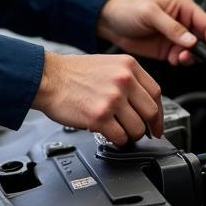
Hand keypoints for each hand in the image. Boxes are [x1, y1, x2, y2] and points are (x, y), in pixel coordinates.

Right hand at [32, 51, 162, 144]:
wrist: (47, 78)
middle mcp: (124, 80)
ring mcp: (113, 99)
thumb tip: (143, 102)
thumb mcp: (107, 64)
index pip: (156, 93)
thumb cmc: (72, 73)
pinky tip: (110, 135)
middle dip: (148, 127)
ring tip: (120, 132)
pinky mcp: (100, 117)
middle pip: (151, 112)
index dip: (158, 113)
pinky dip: (117, 141)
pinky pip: (120, 137)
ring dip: (130, 135)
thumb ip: (128, 79)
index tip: (156, 122)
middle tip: (143, 133)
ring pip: (137, 128)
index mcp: (128, 66)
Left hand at [95, 0, 205, 66]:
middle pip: (202, 39)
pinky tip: (170, 59)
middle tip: (188, 56)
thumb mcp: (150, 14)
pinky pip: (181, 58)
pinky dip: (179, 61)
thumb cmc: (128, 9)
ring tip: (176, 58)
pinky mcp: (167, 49)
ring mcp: (175, 37)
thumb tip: (190, 40)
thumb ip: (171, 27)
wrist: (109, 22)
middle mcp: (182, 21)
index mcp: (183, 7)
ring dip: (188, 57)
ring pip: (192, 51)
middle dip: (199, 51)